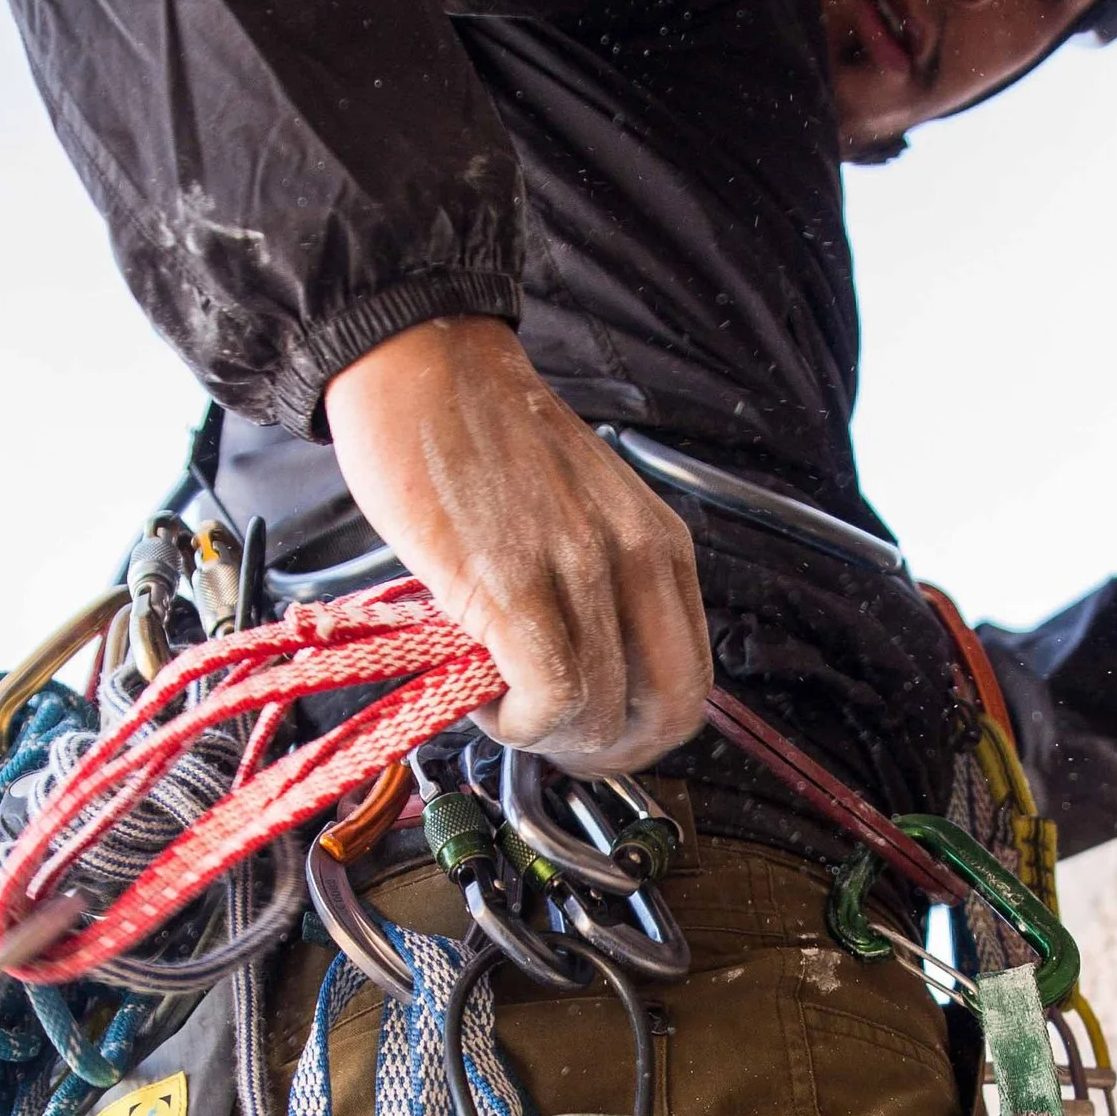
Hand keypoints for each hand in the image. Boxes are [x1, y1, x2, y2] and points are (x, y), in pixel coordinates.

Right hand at [324, 319, 710, 772]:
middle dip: (612, 750)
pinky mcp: (517, 587)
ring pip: (604, 712)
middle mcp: (637, 558)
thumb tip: (586, 671)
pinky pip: (551, 696)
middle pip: (669, 710)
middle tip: (554, 740)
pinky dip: (518, 722)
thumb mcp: (583, 508)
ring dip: (548, 735)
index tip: (592, 730)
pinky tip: (482, 697)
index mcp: (661, 543)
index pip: (693, 678)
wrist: (422, 364)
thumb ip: (601, 582)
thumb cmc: (484, 433)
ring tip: (500, 704)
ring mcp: (581, 573)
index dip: (644, 728)